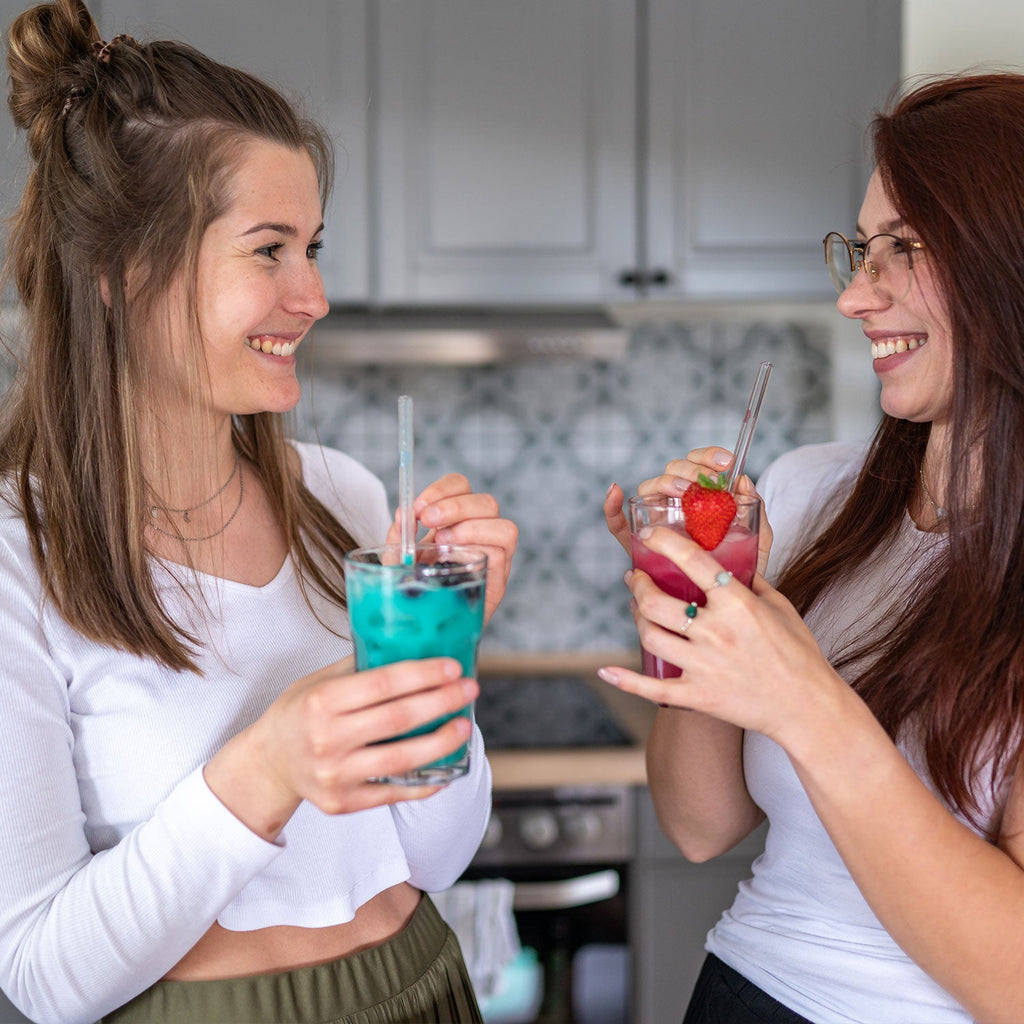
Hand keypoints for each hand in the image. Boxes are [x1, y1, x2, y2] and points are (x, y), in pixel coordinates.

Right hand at [204, 656, 477, 839]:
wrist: (267, 764)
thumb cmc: (298, 714)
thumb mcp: (318, 681)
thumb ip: (359, 668)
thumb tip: (409, 645)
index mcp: (321, 702)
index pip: (382, 683)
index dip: (422, 674)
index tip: (452, 667)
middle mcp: (327, 739)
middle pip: (398, 719)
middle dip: (441, 702)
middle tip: (469, 689)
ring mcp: (336, 775)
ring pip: (401, 760)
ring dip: (441, 743)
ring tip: (464, 726)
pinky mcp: (344, 802)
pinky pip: (393, 793)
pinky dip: (425, 782)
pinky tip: (446, 767)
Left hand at [386, 473, 516, 623]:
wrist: (423, 630)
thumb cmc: (414, 592)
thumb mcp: (397, 560)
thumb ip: (398, 537)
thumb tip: (402, 514)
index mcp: (457, 521)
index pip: (462, 487)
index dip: (443, 490)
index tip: (418, 507)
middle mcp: (481, 535)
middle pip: (487, 503)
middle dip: (455, 507)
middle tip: (427, 521)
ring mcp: (494, 558)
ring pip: (505, 528)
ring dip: (471, 528)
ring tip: (443, 542)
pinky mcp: (497, 582)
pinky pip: (502, 556)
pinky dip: (479, 551)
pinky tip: (454, 559)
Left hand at [598, 524, 839, 744]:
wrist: (807, 706)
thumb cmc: (798, 653)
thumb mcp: (780, 606)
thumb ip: (752, 581)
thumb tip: (733, 559)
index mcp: (737, 604)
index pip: (692, 561)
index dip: (664, 543)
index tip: (649, 534)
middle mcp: (716, 632)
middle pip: (656, 602)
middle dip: (638, 584)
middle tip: (635, 577)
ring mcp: (704, 665)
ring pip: (650, 636)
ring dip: (637, 618)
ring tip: (637, 608)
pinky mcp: (698, 695)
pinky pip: (652, 688)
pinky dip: (625, 680)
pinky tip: (606, 671)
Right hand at [605, 446, 772, 574]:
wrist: (727, 608)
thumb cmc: (740, 573)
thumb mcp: (755, 541)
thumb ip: (755, 512)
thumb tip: (743, 480)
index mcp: (700, 499)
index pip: (697, 465)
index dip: (707, 457)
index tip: (726, 463)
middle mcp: (675, 506)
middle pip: (673, 472)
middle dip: (690, 470)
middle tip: (709, 481)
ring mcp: (655, 523)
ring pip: (650, 489)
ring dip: (665, 482)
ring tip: (684, 490)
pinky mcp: (639, 544)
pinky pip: (619, 525)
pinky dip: (611, 507)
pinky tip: (615, 491)